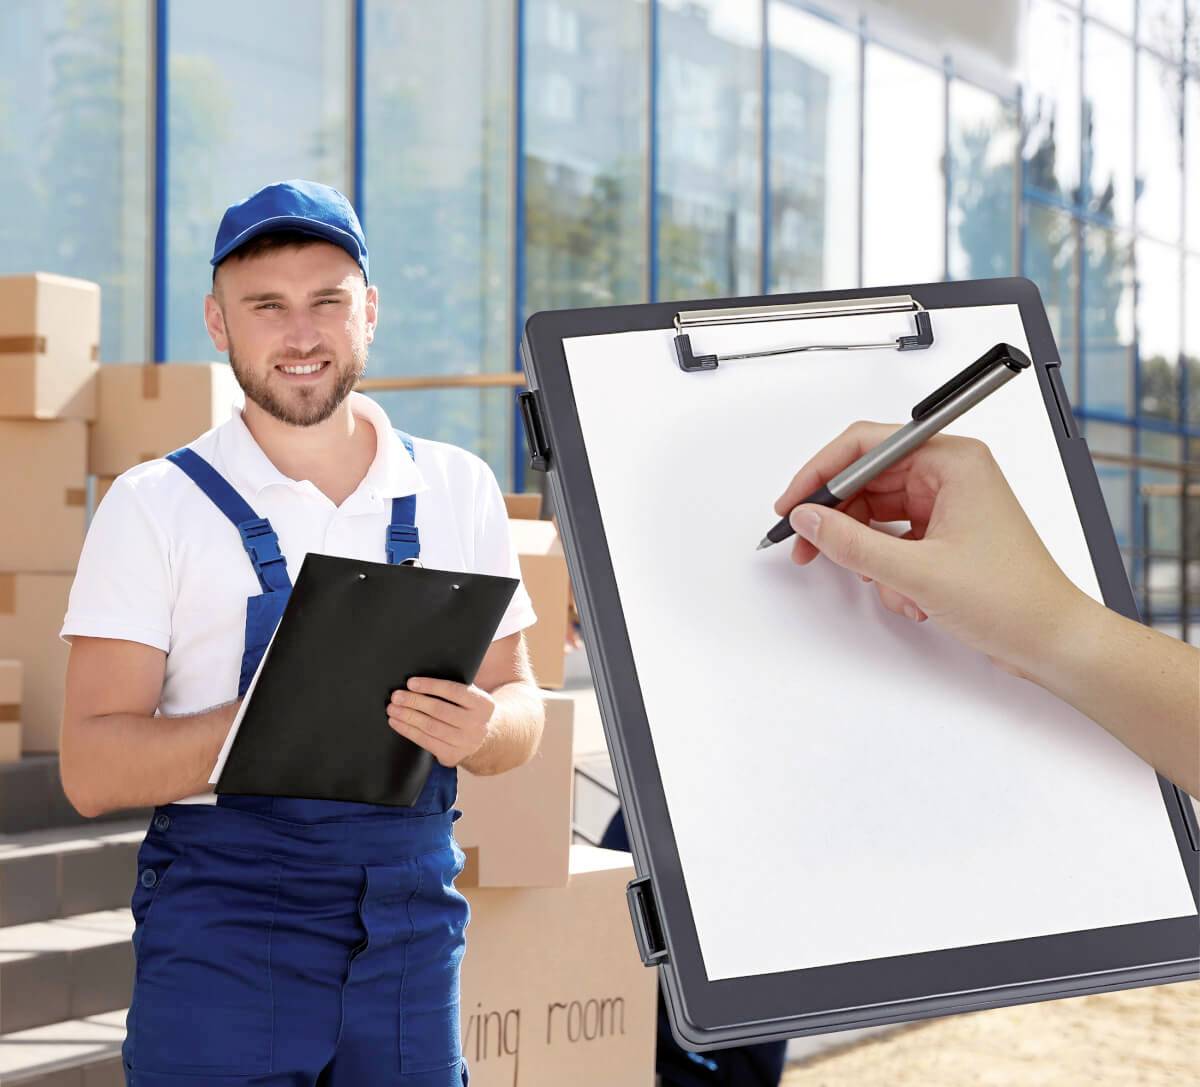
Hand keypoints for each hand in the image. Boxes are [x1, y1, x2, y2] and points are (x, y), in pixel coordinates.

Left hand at [387, 678, 495, 767]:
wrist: (483, 740)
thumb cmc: (468, 711)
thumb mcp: (471, 698)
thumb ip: (455, 687)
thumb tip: (420, 680)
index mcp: (483, 704)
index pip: (454, 691)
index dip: (430, 686)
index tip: (410, 683)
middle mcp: (477, 724)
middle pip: (439, 710)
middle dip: (414, 702)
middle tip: (396, 696)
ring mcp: (465, 742)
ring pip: (430, 727)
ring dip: (407, 717)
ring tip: (392, 709)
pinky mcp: (452, 755)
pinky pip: (425, 742)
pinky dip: (408, 731)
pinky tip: (397, 723)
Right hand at [774, 422, 1090, 679]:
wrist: (1051, 641)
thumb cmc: (1013, 599)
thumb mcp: (917, 572)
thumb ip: (852, 542)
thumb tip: (809, 519)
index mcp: (953, 460)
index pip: (866, 445)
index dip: (821, 472)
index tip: (794, 502)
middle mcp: (950, 474)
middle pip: (866, 480)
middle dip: (838, 519)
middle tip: (807, 546)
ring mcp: (947, 503)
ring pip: (876, 513)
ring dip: (868, 552)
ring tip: (883, 582)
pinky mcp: (944, 532)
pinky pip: (893, 537)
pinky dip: (888, 566)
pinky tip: (907, 594)